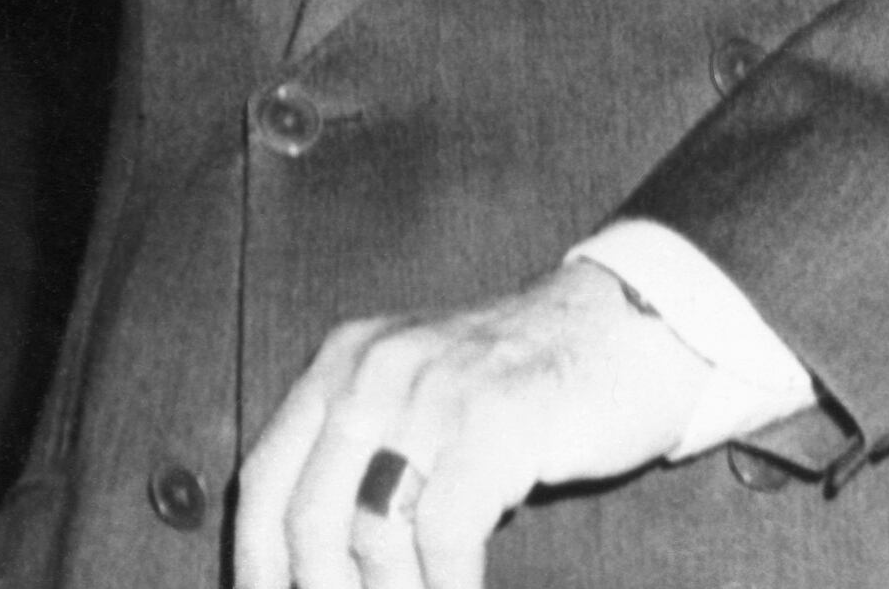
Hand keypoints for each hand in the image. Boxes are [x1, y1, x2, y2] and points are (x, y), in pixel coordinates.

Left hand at [234, 260, 710, 588]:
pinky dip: (448, 587)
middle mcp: (370, 371)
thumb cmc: (524, 387)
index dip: (258, 556)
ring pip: (372, 529)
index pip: (266, 476)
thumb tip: (323, 562)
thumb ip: (368, 457)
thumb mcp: (422, 401)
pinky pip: (445, 529)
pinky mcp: (496, 419)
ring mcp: (432, 391)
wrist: (630, 325)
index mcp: (339, 366)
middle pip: (310, 513)